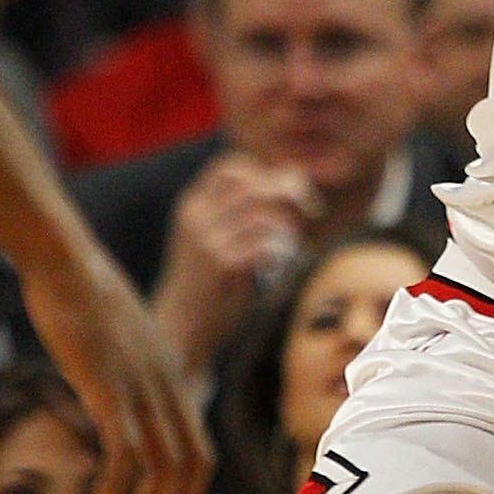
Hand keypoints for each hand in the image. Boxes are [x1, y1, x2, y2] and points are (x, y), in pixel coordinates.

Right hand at [21, 241, 209, 493]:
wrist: (67, 262)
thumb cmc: (86, 299)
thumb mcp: (122, 346)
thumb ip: (130, 378)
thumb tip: (116, 400)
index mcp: (173, 382)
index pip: (200, 451)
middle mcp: (167, 390)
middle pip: (189, 467)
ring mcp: (141, 389)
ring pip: (162, 466)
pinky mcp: (110, 386)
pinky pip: (122, 448)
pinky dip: (117, 485)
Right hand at [152, 152, 318, 381]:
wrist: (181, 327)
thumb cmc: (206, 283)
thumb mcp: (211, 238)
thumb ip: (237, 212)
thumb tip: (289, 182)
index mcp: (191, 205)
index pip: (230, 166)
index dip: (265, 171)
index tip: (288, 188)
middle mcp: (196, 217)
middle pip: (254, 185)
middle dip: (290, 193)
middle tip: (311, 210)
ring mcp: (207, 240)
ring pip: (265, 213)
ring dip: (291, 226)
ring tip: (294, 242)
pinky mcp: (223, 266)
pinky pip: (267, 242)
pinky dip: (284, 248)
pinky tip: (282, 261)